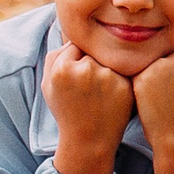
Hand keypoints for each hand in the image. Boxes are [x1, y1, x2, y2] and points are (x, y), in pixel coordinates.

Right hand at [42, 45, 133, 173]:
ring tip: (101, 93)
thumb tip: (71, 32)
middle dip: (93, 62)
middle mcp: (85, 69)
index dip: (78, 59)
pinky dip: (120, 78)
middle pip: (93, 50)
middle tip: (90, 87)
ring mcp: (107, 77)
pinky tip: (112, 96)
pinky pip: (123, 69)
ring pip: (109, 58)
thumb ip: (54, 56)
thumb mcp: (49, 85)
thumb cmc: (67, 111)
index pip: (75, 45)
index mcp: (62, 69)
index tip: (79, 76)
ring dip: (107, 69)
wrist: (88, 141)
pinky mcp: (125, 85)